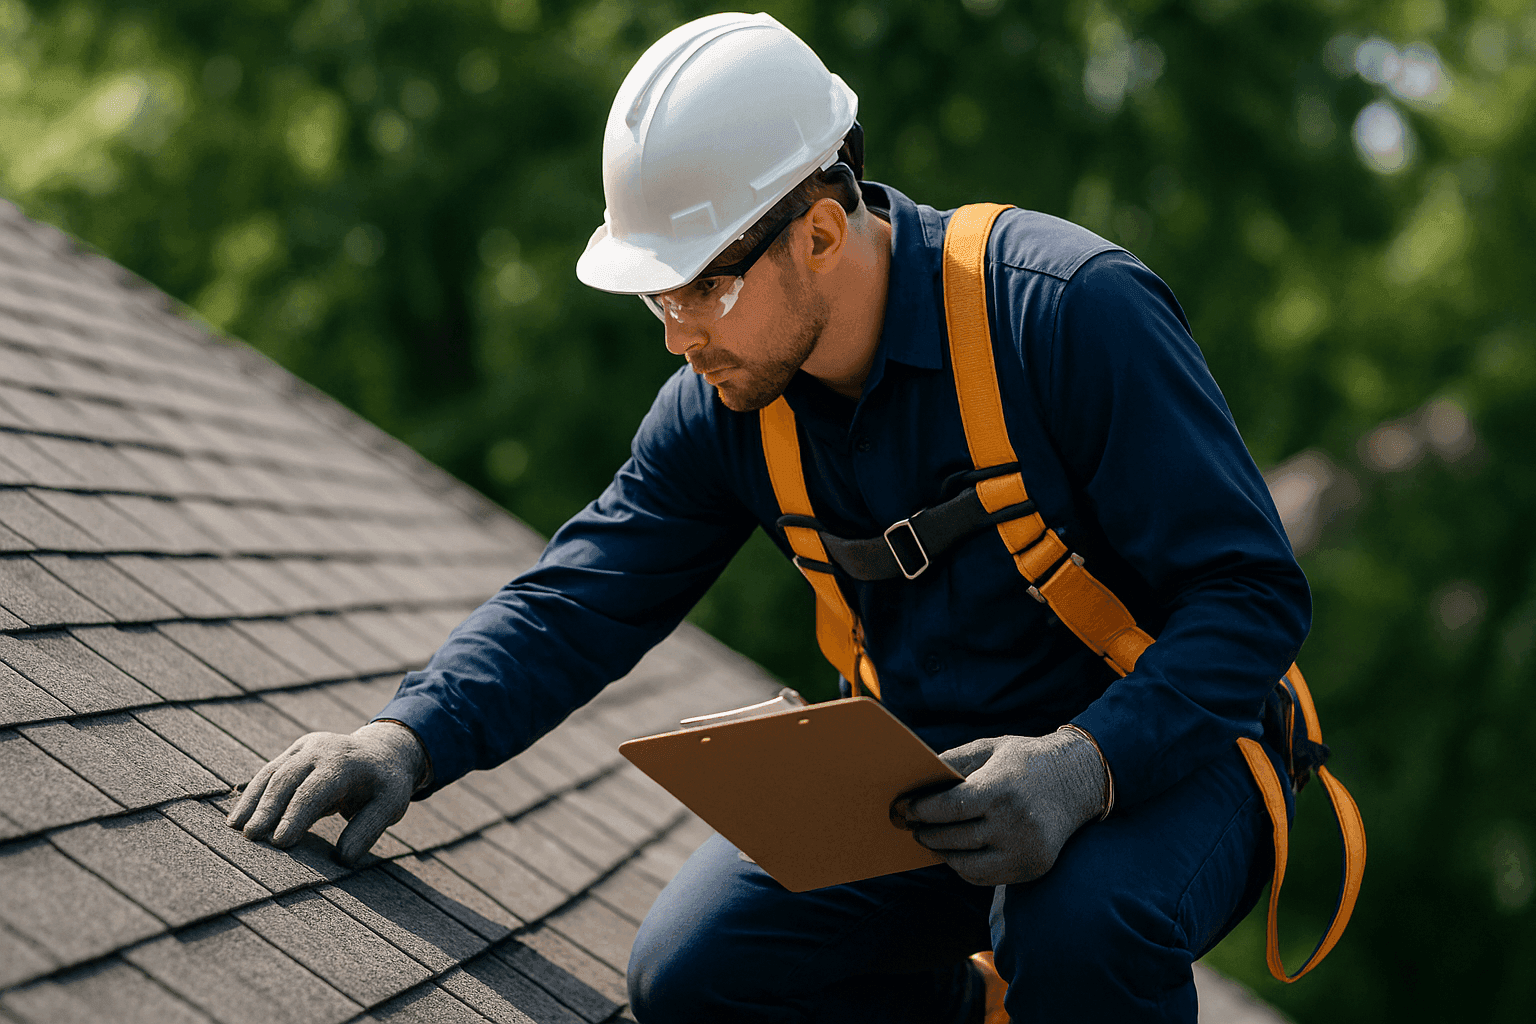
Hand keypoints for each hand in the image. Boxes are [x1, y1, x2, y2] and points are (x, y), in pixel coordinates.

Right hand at [225, 721, 427, 863]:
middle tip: (250, 837)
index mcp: (346, 762)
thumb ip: (368, 829)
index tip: (279, 842)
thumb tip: (342, 859)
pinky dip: (253, 793)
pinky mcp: (294, 752)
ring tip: (235, 828)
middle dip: (266, 808)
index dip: (295, 816)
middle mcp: (322, 749)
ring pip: (272, 773)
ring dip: (252, 800)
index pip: (315, 790)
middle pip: (286, 779)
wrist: (383, 751)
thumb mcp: (390, 805)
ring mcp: (305, 747)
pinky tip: (239, 815)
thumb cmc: (386, 785)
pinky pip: (269, 772)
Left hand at [891, 730, 1106, 886]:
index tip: (904, 808)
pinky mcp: (1032, 869)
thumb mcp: (990, 749)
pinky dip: (964, 867)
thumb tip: (913, 782)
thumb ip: (952, 762)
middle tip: (910, 825)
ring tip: (930, 838)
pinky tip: (956, 851)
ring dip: (942, 853)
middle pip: (954, 838)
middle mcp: (1015, 824)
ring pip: (966, 865)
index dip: (921, 810)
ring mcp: (1025, 851)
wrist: (1079, 780)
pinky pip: (985, 877)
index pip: (950, 808)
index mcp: (1002, 789)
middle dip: (926, 833)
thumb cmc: (1025, 760)